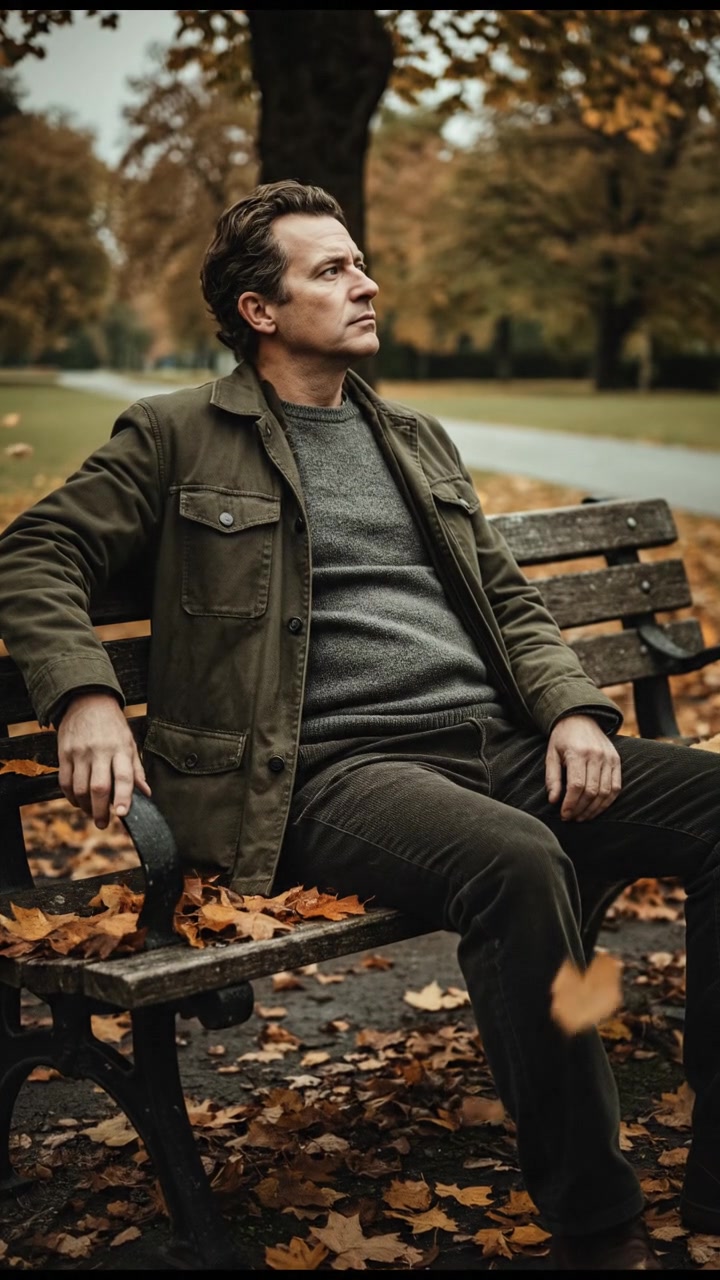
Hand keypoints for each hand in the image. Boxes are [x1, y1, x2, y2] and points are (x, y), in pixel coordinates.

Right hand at [57, 693, 150, 828]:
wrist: (87, 701)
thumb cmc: (113, 725)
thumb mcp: (130, 742)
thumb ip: (136, 769)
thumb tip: (146, 793)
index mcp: (120, 748)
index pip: (123, 776)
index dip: (124, 797)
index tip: (123, 814)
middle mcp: (99, 751)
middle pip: (99, 787)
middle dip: (101, 810)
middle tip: (103, 823)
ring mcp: (79, 752)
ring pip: (79, 788)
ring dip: (86, 806)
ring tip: (92, 813)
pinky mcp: (64, 753)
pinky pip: (65, 782)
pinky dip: (71, 797)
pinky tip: (79, 801)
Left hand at [545, 714, 621, 821]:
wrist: (581, 718)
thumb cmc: (562, 738)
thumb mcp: (551, 755)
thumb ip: (552, 778)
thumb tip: (554, 801)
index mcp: (578, 753)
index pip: (577, 786)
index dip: (570, 804)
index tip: (564, 814)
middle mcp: (596, 756)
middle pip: (591, 791)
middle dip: (581, 809)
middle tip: (572, 818)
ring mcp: (609, 758)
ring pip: (605, 792)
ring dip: (594, 809)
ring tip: (582, 817)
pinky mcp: (617, 761)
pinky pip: (616, 787)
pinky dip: (607, 801)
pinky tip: (596, 809)